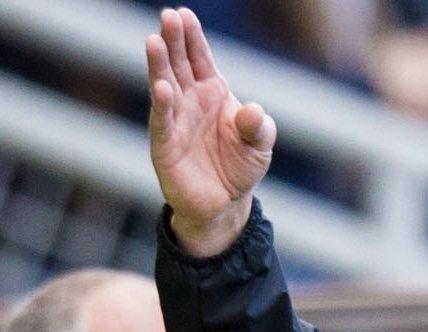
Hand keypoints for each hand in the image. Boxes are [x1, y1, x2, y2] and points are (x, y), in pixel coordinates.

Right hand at [146, 7, 273, 257]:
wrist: (224, 203)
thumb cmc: (240, 166)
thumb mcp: (259, 145)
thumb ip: (258, 126)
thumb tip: (253, 111)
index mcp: (212, 92)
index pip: (200, 58)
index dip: (192, 37)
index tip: (184, 14)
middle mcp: (189, 100)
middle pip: (178, 64)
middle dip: (173, 40)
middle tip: (169, 16)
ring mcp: (174, 120)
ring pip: (164, 85)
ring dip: (159, 64)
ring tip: (155, 40)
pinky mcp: (165, 144)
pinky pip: (163, 121)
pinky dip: (163, 105)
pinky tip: (162, 88)